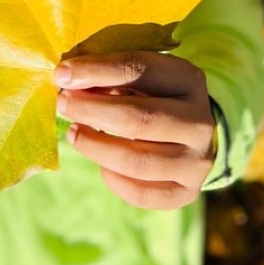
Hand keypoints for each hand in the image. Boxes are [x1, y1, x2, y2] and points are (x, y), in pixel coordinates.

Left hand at [54, 51, 215, 210]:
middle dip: (92, 110)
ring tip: (73, 133)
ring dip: (95, 147)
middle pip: (139, 118)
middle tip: (63, 104)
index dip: (96, 71)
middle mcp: (200, 121)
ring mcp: (197, 160)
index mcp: (188, 79)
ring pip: (138, 161)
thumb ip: (109, 75)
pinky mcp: (188, 192)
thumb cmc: (153, 94)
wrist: (191, 133)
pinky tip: (101, 163)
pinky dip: (113, 180)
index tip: (62, 74)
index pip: (139, 70)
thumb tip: (68, 79)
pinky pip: (142, 194)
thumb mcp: (139, 75)